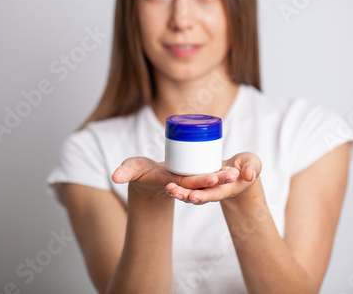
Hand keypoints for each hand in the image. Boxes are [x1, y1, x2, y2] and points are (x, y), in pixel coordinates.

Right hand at [111, 157, 239, 197]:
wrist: (146, 176)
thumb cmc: (138, 171)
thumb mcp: (131, 169)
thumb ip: (125, 171)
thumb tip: (115, 177)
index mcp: (170, 182)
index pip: (185, 182)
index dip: (197, 180)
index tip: (210, 178)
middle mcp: (182, 183)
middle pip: (201, 181)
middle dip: (216, 180)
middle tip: (231, 175)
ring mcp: (188, 181)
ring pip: (207, 180)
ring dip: (222, 178)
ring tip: (237, 173)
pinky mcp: (192, 177)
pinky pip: (208, 176)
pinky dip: (220, 174)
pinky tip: (236, 170)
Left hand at [165, 152, 261, 203]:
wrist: (240, 169)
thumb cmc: (247, 165)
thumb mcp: (254, 162)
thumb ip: (253, 167)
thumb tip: (248, 175)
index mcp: (228, 188)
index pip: (215, 194)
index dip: (205, 195)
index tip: (195, 196)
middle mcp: (215, 191)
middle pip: (199, 196)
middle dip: (186, 195)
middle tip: (174, 191)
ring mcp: (206, 188)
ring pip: (191, 193)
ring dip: (179, 192)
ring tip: (168, 188)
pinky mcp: (200, 182)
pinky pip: (188, 187)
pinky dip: (178, 186)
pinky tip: (168, 184)